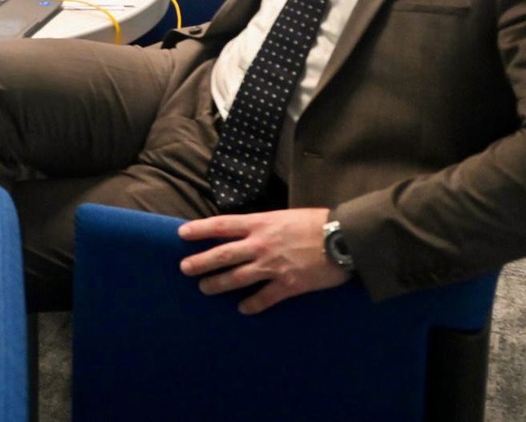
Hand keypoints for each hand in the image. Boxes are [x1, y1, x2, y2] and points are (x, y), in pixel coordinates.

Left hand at [176, 208, 346, 313]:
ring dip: (218, 284)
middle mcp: (260, 245)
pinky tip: (243, 309)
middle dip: (201, 262)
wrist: (343, 239)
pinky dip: (252, 305)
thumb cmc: (317, 222)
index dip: (200, 230)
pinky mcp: (288, 285)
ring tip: (205, 289)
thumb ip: (265, 224)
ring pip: (237, 278)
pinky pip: (264, 298)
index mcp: (260, 223)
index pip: (221, 225)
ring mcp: (272, 266)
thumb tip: (251, 230)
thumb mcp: (284, 215)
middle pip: (222, 255)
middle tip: (184, 269)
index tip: (182, 234)